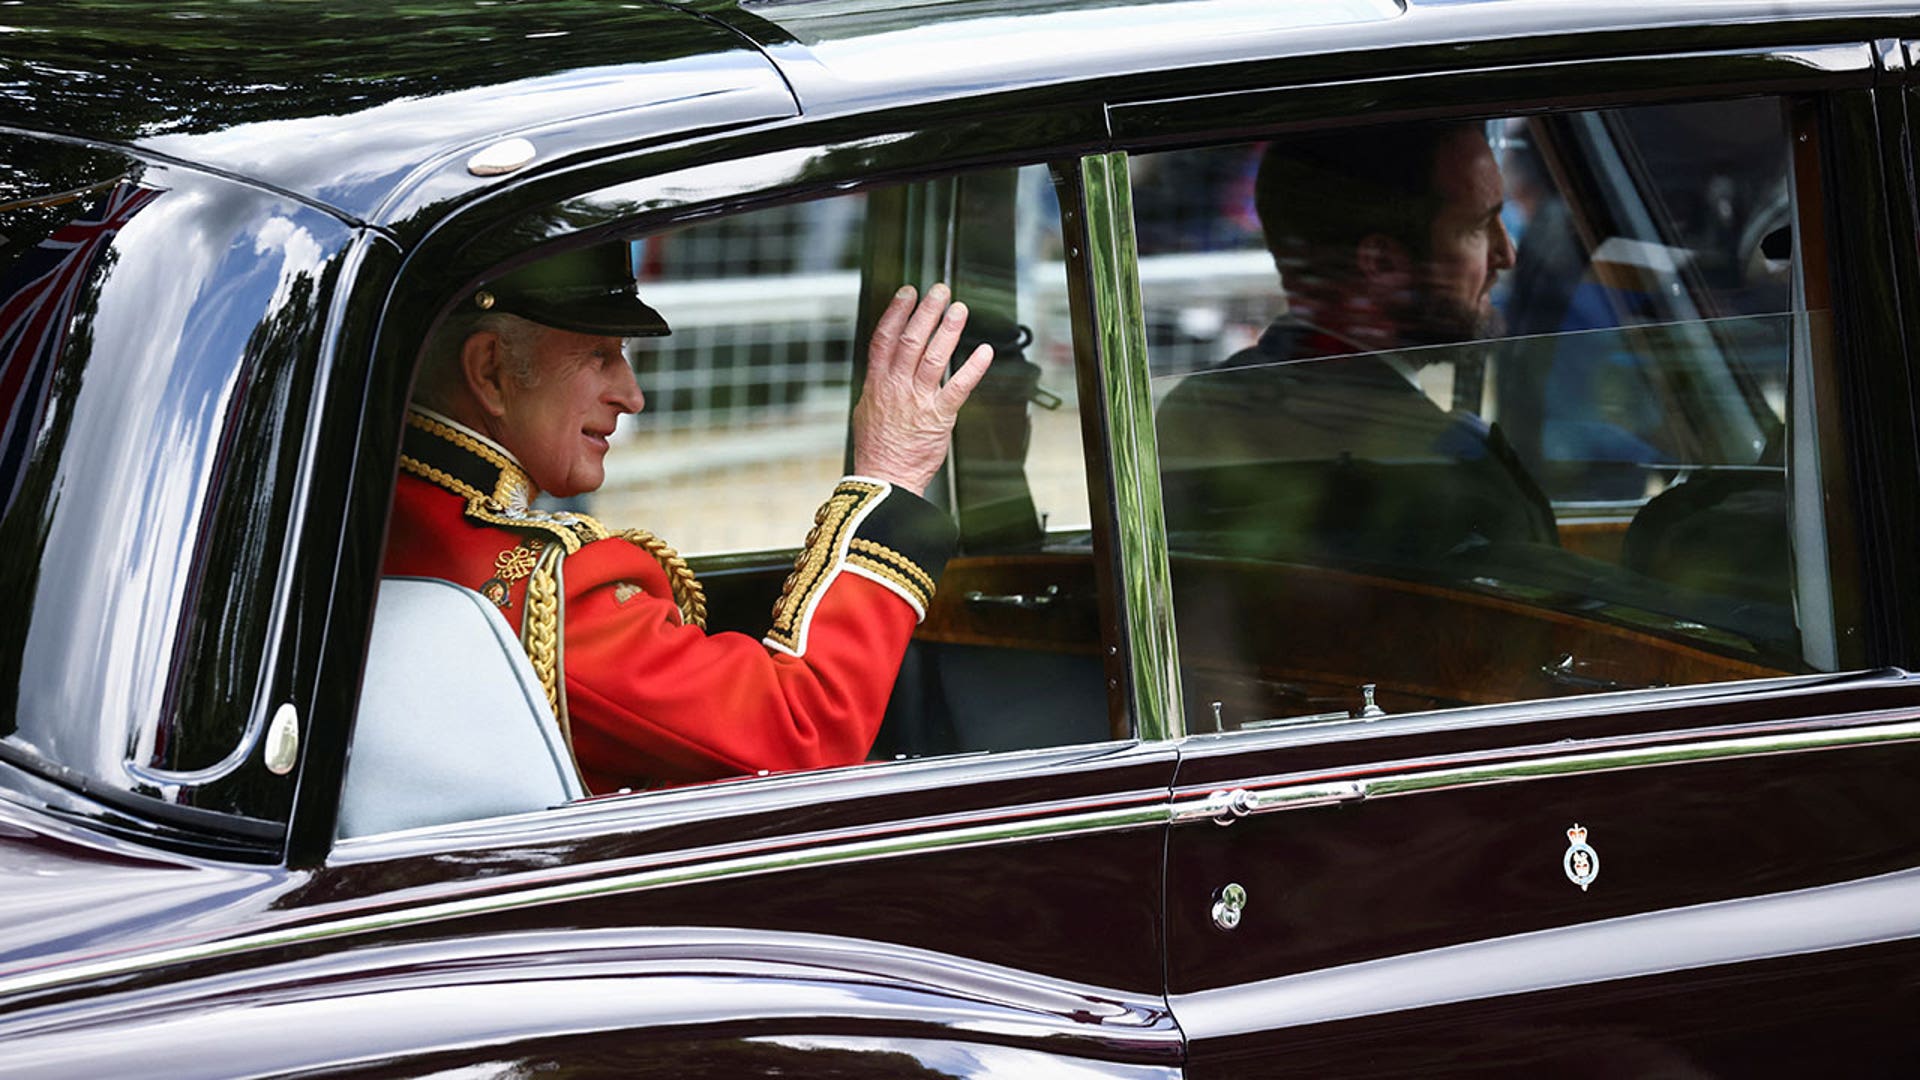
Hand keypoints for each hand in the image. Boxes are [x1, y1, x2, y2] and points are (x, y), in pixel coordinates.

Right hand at [851, 283, 993, 495]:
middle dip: (926, 311)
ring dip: (948, 330)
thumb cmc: (878, 448)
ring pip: (934, 357)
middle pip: (911, 339)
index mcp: (877, 383)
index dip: (897, 312)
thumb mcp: (866, 409)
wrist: (885, 478)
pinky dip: (973, 368)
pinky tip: (984, 351)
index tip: (908, 293)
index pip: (884, 338)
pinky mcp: (939, 416)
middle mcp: (897, 387)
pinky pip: (958, 387)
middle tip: (939, 291)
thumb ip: (878, 384)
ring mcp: (918, 400)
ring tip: (959, 310)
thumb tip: (883, 365)